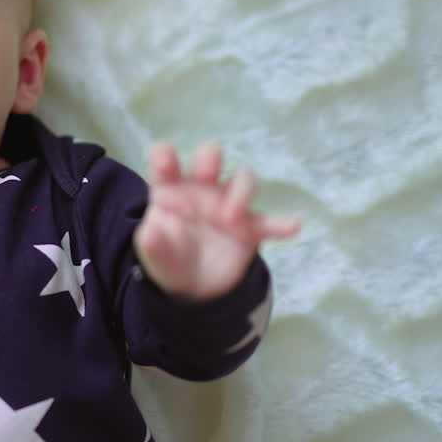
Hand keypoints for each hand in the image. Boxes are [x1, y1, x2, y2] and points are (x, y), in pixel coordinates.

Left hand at [133, 142, 299, 301]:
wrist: (192, 287)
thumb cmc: (168, 256)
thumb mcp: (153, 253)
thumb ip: (151, 242)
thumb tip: (150, 231)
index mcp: (170, 188)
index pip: (164, 159)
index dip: (164, 155)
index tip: (165, 163)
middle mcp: (200, 188)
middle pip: (208, 159)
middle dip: (209, 158)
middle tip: (207, 173)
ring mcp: (227, 204)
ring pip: (241, 180)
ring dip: (240, 192)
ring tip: (231, 219)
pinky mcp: (249, 227)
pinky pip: (267, 221)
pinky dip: (279, 223)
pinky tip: (292, 226)